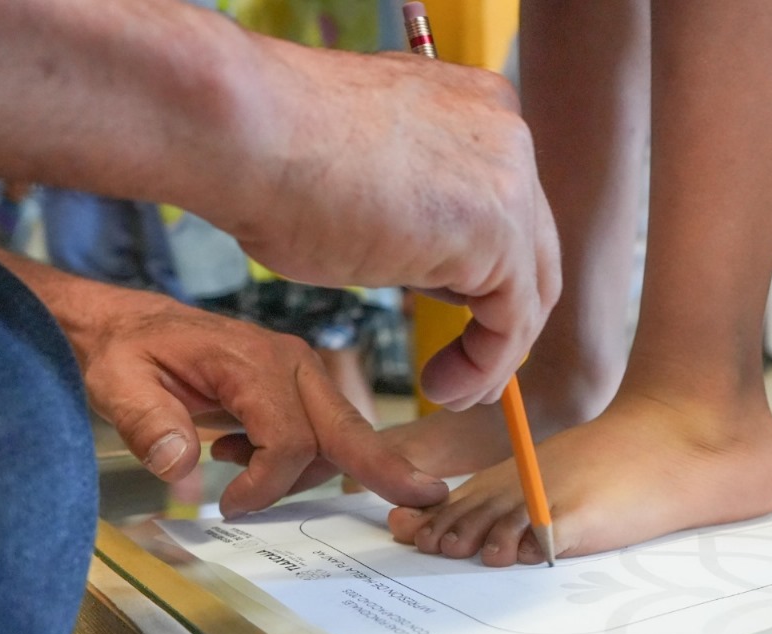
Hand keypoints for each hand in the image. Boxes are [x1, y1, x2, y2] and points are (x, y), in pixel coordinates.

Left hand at [71, 289, 448, 516]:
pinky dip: (301, 459)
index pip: (289, 438)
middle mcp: (291, 363)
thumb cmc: (128, 351)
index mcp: (253, 360)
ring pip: (338, 437)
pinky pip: (323, 432)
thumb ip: (148, 423)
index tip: (227, 504)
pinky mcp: (299, 387)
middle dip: (383, 466)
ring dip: (306, 472)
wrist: (131, 326)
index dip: (266, 484)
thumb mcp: (118, 383)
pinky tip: (238, 451)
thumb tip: (180, 466)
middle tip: (425, 496)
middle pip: (345, 428)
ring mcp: (301, 373)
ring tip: (229, 462)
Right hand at [208, 43, 559, 411]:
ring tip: (451, 389)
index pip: (505, 203)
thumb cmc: (272, 149)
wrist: (243, 130)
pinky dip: (484, 366)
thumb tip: (423, 251)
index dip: (485, 269)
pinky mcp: (498, 233)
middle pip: (529, 246)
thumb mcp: (368, 172)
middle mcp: (506, 132)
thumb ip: (414, 201)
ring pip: (527, 288)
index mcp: (477, 105)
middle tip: (468, 366)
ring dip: (493, 352)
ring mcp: (509, 179)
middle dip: (502, 314)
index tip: (455, 313)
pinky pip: (511, 321)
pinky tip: (444, 386)